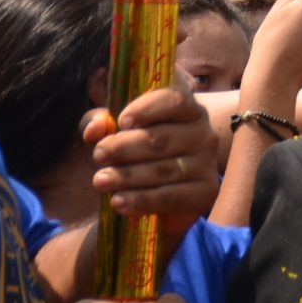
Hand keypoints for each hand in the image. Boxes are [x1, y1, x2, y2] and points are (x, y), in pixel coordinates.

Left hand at [88, 84, 219, 226]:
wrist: (160, 188)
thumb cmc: (136, 150)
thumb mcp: (115, 129)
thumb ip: (101, 122)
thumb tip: (94, 128)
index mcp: (186, 108)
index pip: (174, 100)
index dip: (148, 109)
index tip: (122, 121)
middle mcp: (202, 132)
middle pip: (162, 138)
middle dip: (125, 147)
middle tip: (99, 155)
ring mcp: (206, 162)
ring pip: (164, 169)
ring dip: (128, 176)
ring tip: (100, 181)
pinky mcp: (206, 191)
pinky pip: (171, 196)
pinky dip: (142, 200)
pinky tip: (119, 202)